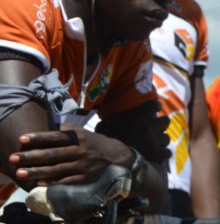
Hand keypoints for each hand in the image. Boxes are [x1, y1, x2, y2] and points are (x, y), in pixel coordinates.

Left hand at [8, 127, 133, 184]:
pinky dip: (52, 182)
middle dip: (32, 156)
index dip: (39, 138)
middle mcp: (80, 150)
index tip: (22, 139)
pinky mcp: (85, 178)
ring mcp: (82, 165)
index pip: (55, 137)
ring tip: (20, 172)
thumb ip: (69, 129)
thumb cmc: (94, 143)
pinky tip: (39, 183)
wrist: (117, 157)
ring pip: (56, 169)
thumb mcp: (84, 132)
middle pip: (53, 154)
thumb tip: (53, 125)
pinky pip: (66, 181)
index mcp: (78, 137)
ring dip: (37, 171)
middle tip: (13, 158)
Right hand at [94, 100, 169, 161]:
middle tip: (154, 130)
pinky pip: (167, 152)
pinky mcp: (156, 154)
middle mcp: (149, 125)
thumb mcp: (103, 128)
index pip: (154, 105)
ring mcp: (154, 140)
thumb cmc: (105, 144)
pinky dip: (163, 154)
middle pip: (166, 121)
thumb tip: (105, 120)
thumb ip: (107, 122)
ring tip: (154, 144)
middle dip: (160, 125)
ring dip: (161, 141)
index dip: (155, 107)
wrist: (110, 162)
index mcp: (138, 115)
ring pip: (166, 138)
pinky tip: (158, 155)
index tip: (154, 109)